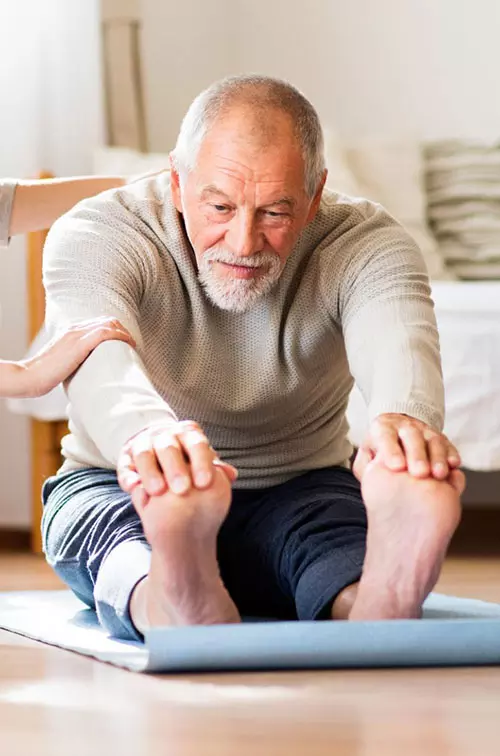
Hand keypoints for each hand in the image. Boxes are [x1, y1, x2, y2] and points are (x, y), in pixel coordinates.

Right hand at [22, 317, 134, 396]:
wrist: (29, 377)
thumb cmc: (43, 375)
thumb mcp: (63, 364)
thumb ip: (74, 361)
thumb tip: (86, 373)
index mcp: (70, 332)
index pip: (99, 323)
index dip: (116, 331)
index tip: (125, 344)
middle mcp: (74, 329)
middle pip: (108, 320)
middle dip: (124, 331)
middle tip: (132, 346)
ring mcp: (76, 335)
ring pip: (109, 324)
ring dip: (125, 333)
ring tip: (133, 347)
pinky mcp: (79, 345)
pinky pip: (105, 333)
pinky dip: (121, 336)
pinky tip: (129, 345)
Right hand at [117, 420, 237, 508]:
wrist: (159, 449)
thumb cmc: (188, 461)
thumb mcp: (202, 461)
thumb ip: (216, 469)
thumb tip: (231, 475)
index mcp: (188, 432)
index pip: (196, 443)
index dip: (201, 462)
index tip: (205, 484)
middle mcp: (165, 434)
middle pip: (169, 448)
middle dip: (176, 469)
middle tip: (183, 490)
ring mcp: (143, 443)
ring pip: (144, 454)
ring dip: (151, 472)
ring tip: (158, 492)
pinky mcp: (125, 456)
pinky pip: (125, 465)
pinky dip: (129, 476)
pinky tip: (134, 488)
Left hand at [353, 413, 460, 481]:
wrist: (397, 432)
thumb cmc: (380, 451)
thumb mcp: (367, 456)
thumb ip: (365, 466)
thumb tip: (368, 477)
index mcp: (383, 429)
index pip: (386, 437)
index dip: (391, 451)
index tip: (396, 467)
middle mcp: (404, 427)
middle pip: (412, 437)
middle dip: (417, 455)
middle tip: (419, 473)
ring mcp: (424, 431)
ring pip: (433, 440)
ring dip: (437, 457)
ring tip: (439, 475)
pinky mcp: (440, 438)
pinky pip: (448, 444)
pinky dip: (451, 454)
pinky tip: (454, 465)